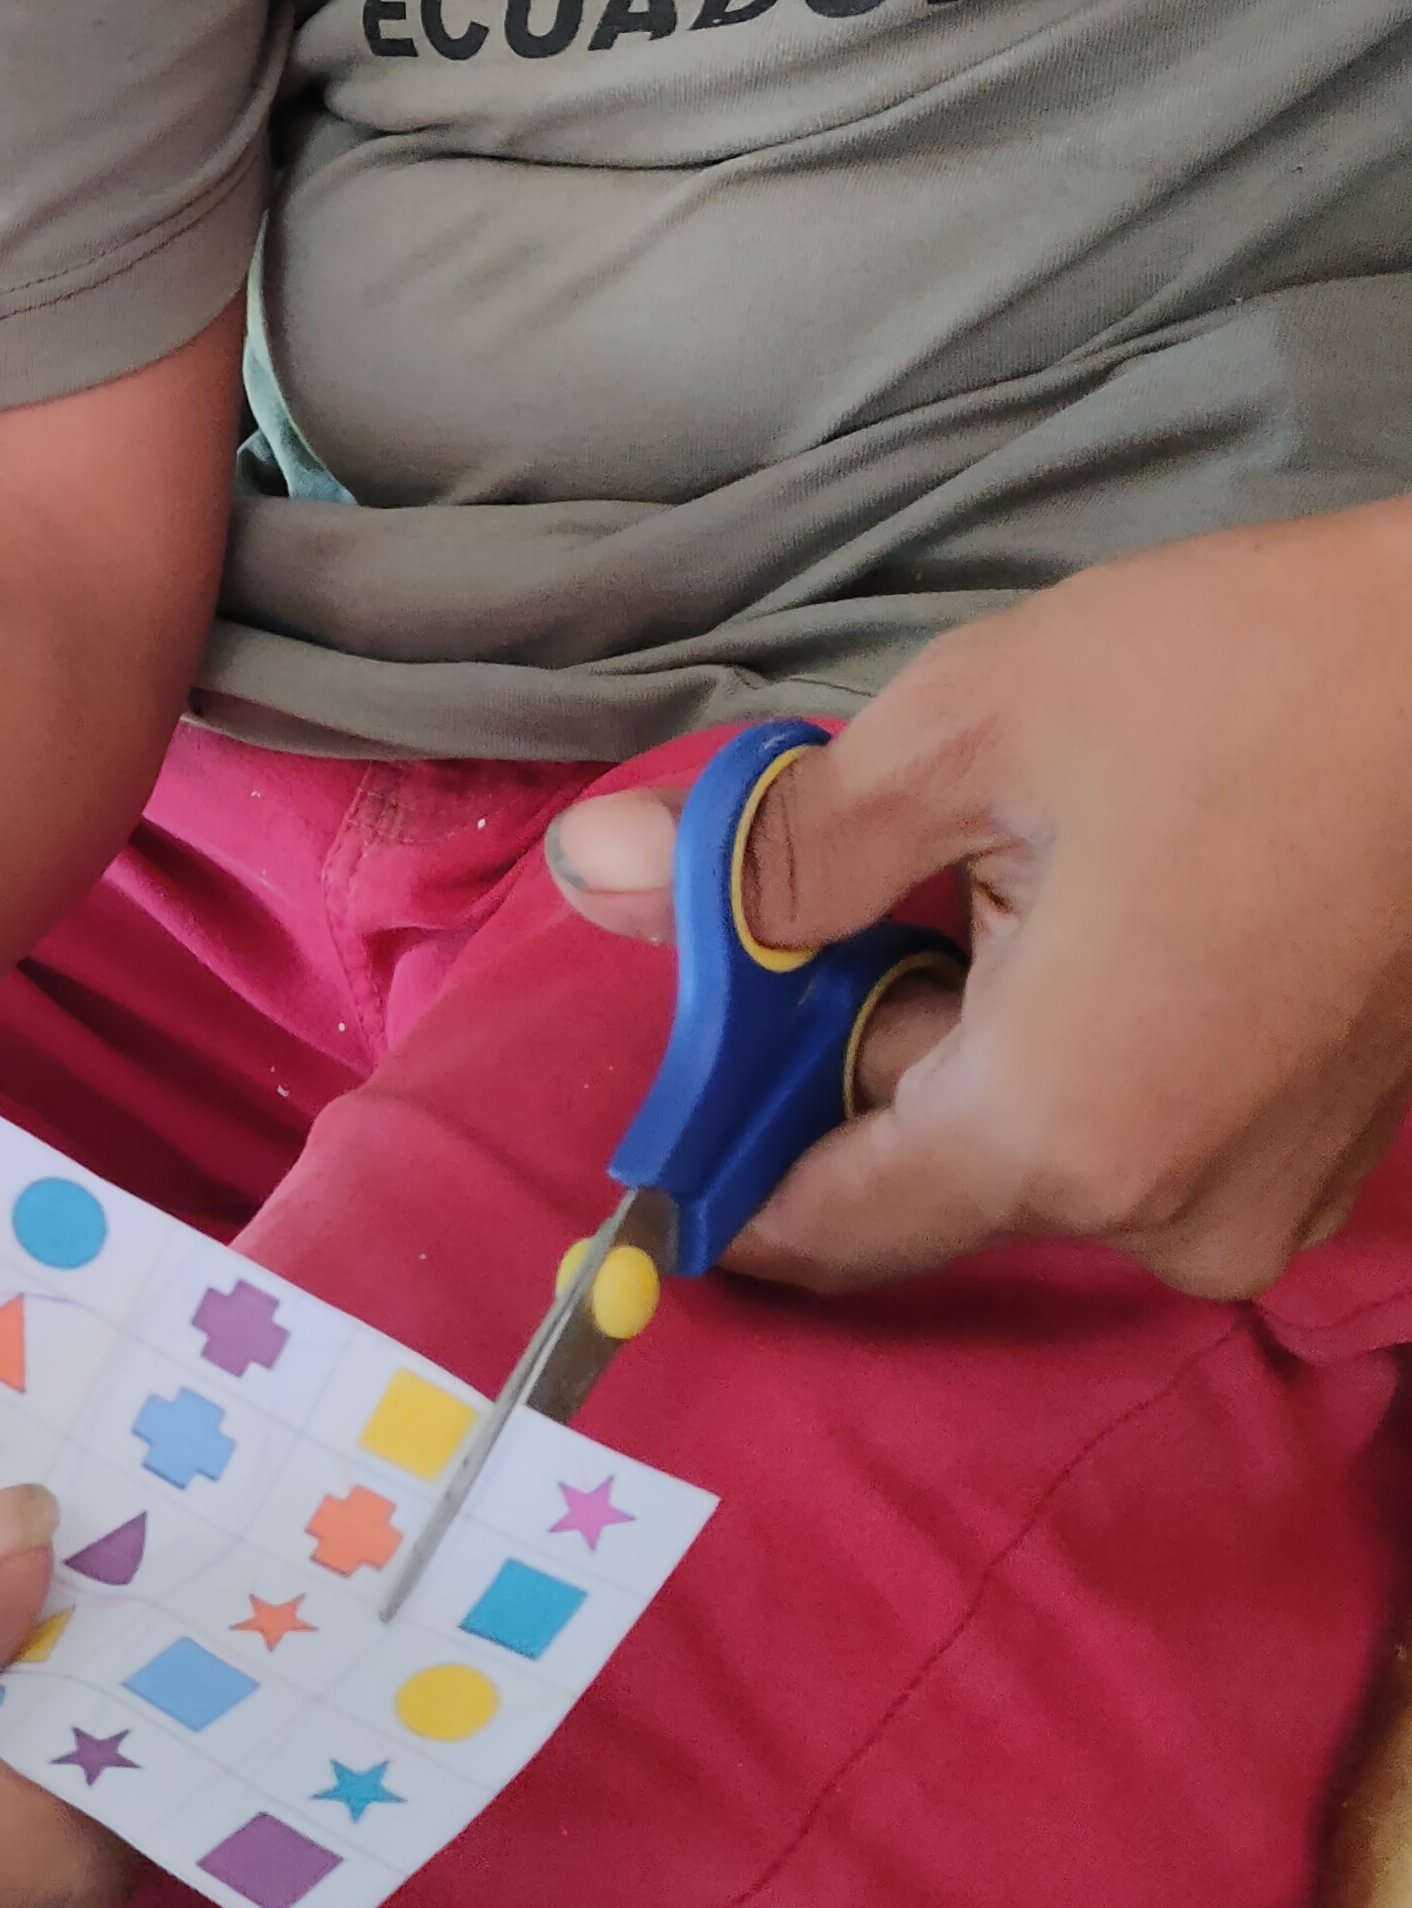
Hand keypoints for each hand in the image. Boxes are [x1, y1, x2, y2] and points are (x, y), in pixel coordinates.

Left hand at [546, 506, 1411, 1299]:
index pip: (826, 1224)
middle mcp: (1164, 1215)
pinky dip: (1076, 1040)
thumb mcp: (963, 732)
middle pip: (924, 1166)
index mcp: (1059, 1131)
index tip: (651, 1106)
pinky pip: (1131, 1127)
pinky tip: (1108, 898)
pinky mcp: (1314, 1159)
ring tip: (1025, 856)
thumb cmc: (1238, 682)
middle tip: (865, 870)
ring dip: (975, 1027)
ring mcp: (1257, 1201)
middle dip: (860, 1037)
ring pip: (1029, 1141)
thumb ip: (772, 847)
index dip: (718, 1167)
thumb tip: (593, 872)